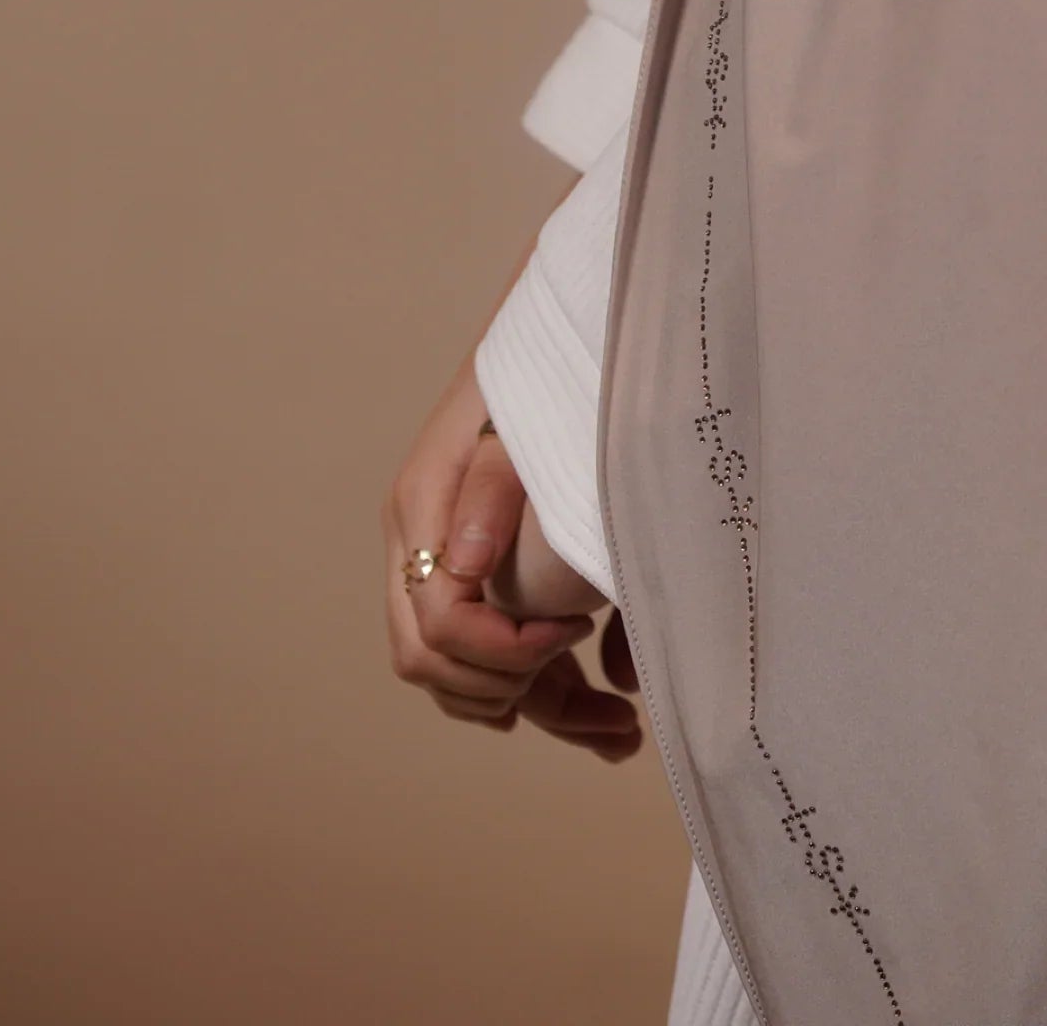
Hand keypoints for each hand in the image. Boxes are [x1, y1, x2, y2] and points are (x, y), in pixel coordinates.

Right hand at [382, 359, 642, 760]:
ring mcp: (455, 555)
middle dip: (514, 695)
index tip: (573, 635)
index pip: (434, 625)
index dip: (500, 650)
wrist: (568, 310)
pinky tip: (609, 701)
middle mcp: (426, 541)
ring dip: (544, 710)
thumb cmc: (550, 360)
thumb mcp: (526, 416)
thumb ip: (495, 488)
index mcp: (423, 508)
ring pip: (472, 669)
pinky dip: (553, 686)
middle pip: (438, 663)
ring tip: (623, 736)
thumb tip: (461, 568)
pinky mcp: (495, 565)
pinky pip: (504, 648)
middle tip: (604, 712)